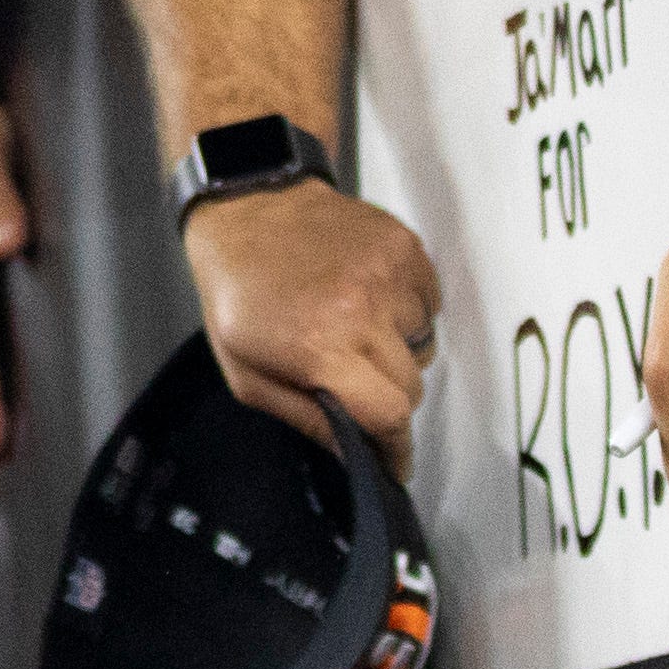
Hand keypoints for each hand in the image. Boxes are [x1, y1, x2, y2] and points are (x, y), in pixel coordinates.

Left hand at [183, 175, 438, 452]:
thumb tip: (352, 453)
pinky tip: (370, 300)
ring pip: (424, 345)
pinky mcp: (404, 247)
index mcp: (320, 347)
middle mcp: (362, 310)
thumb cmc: (238, 292)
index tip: (396, 462)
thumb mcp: (246, 373)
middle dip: (388, 398)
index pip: (389, 414)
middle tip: (356, 382)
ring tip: (356, 329)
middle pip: (411, 386)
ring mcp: (388, 273)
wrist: (248, 206)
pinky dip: (409, 313)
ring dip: (398, 351)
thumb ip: (304, 418)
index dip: (395, 447)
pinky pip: (430, 304)